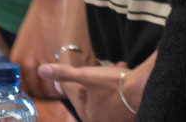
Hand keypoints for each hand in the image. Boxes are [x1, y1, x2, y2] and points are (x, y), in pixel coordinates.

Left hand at [10, 0, 67, 101]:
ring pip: (49, 90)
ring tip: (60, 89)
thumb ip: (26, 62)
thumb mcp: (24, 44)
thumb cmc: (37, 22)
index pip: (23, 88)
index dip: (32, 93)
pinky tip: (66, 84)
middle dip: (44, 94)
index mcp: (17, 61)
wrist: (49, 6)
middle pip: (37, 91)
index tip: (40, 92)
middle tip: (52, 92)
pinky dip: (62, 87)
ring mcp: (43, 63)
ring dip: (54, 93)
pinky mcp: (58, 59)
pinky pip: (60, 82)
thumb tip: (33, 77)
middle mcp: (28, 65)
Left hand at [38, 55, 152, 120]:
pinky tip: (126, 73)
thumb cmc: (113, 84)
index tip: (91, 71)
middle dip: (99, 79)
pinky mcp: (130, 114)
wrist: (143, 88)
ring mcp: (117, 119)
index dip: (82, 79)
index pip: (78, 94)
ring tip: (118, 68)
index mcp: (88, 116)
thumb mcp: (86, 75)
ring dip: (111, 79)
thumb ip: (64, 73)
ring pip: (109, 94)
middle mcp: (102, 121)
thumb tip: (41, 70)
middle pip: (94, 94)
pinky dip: (122, 85)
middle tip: (107, 68)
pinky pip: (122, 97)